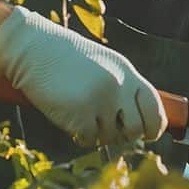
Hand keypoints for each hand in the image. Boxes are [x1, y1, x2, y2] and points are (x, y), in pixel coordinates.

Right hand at [0, 6, 166, 146]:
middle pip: (136, 129)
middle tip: (109, 129)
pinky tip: (71, 121)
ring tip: (84, 117)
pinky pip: (88, 140)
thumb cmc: (67, 58)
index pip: (155, 108)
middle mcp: (118, 87)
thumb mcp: (104, 65)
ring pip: (110, 137)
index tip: (147, 135)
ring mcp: (100, 101)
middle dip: (124, 135)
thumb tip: (138, 124)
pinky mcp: (79, 115)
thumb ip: (123, 88)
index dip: (154, 127)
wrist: (33, 48)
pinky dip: (80, 136)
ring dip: (98, 134)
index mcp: (128, 73)